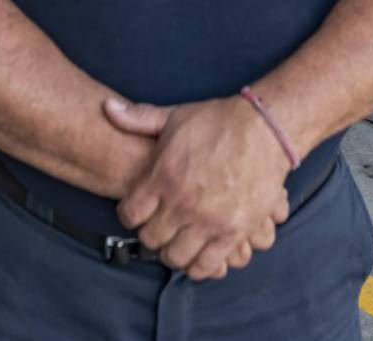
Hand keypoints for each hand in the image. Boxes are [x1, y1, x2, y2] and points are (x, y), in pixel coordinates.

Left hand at [103, 95, 292, 279]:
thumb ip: (138, 118)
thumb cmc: (219, 121)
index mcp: (163, 177)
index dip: (130, 215)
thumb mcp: (175, 116)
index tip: (139, 212)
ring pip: (176, 257)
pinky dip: (200, 266)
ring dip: (174, 252)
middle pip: (151, 239)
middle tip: (160, 227)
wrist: (265, 130)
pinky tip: (200, 253)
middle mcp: (182, 203)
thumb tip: (107, 107)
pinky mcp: (234, 233)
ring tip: (180, 241)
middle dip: (152, 234)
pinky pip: (208, 265)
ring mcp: (208, 221)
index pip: (130, 215)